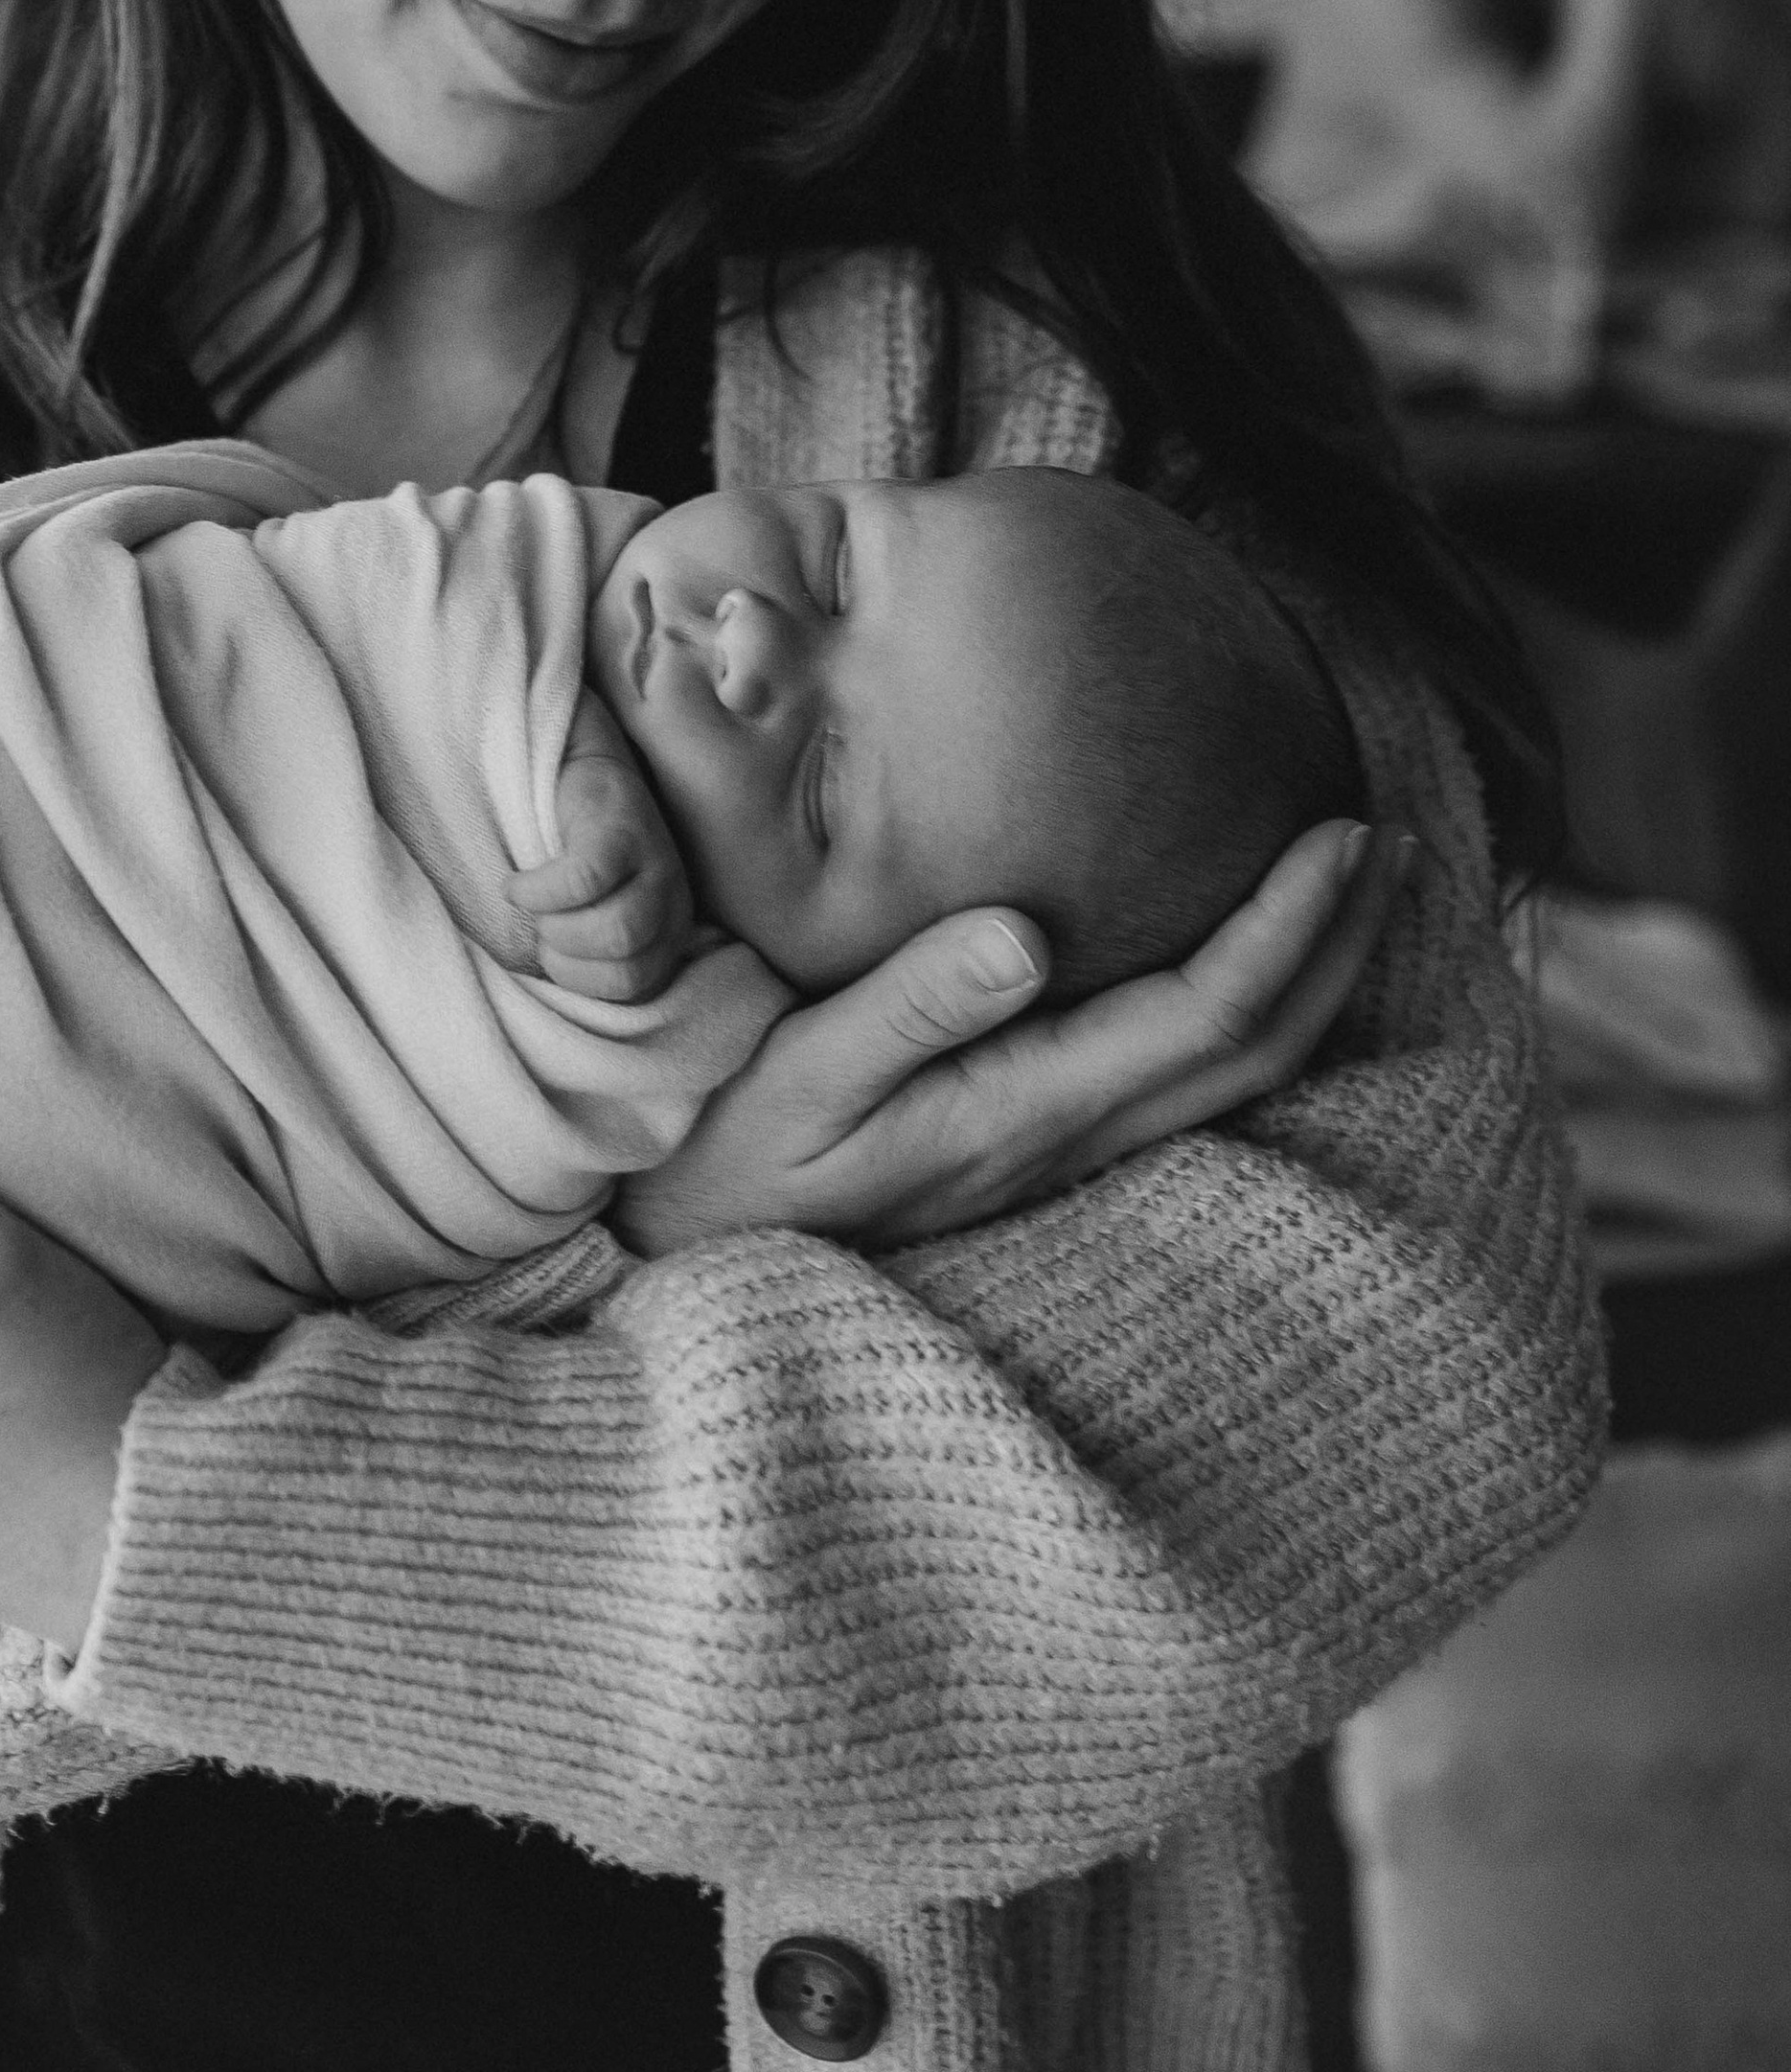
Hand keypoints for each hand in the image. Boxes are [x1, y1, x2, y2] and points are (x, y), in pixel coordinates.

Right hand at [515, 688, 696, 1000]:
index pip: (636, 990)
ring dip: (557, 929)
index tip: (551, 952)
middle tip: (541, 928)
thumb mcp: (593, 912)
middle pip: (629, 970)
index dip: (580, 982)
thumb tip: (551, 995)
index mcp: (670, 929)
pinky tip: (516, 884)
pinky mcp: (622, 827)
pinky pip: (583, 882)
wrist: (572, 767)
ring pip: (616, 933)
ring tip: (531, 905)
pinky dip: (538, 892)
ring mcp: (655, 860)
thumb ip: (592, 954)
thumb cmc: (572, 855)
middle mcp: (673, 898)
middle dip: (570, 960)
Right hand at [616, 816, 1405, 1258]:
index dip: (1292, 922)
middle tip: (1391, 835)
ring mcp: (1062, 1150)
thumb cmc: (728, 1145)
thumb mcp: (798, 1069)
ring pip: (1235, 1070)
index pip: (1207, 1010)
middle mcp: (1070, 1137)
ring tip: (1351, 884)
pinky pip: (1187, 1074)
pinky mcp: (1037, 1143)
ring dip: (1310, 974)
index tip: (1346, 828)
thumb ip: (909, 1003)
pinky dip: (1250, 1005)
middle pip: (1258, 1046)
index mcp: (1027, 1106)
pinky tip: (1245, 954)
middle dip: (1340, 941)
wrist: (684, 1247)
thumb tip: (1027, 933)